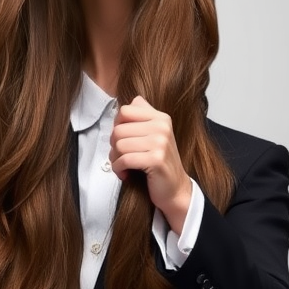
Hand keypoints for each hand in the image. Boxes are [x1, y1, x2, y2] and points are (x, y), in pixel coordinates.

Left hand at [109, 96, 192, 233]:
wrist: (175, 189)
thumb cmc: (159, 162)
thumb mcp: (156, 135)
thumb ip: (145, 115)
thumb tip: (134, 99)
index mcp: (161, 118)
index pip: (124, 111)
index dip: (116, 126)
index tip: (122, 140)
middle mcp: (162, 127)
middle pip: (118, 129)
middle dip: (114, 146)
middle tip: (120, 157)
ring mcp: (161, 143)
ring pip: (119, 145)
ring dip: (115, 159)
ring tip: (123, 166)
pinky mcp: (156, 160)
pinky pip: (124, 159)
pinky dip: (119, 169)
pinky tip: (124, 174)